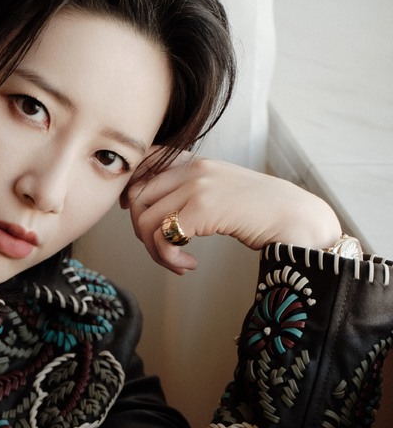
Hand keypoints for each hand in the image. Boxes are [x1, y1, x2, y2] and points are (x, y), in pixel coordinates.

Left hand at [122, 153, 341, 275]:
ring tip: (179, 264)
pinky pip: (162, 238)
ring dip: (156, 252)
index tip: (142, 220)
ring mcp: (196, 186)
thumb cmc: (260, 213)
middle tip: (165, 253)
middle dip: (142, 233)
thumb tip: (158, 214)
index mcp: (196, 162)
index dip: (130, 195)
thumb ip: (191, 194)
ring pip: (144, 222)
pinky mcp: (202, 208)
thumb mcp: (221, 193)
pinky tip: (189, 266)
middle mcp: (192, 169)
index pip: (143, 166)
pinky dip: (169, 259)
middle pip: (136, 199)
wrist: (297, 217)